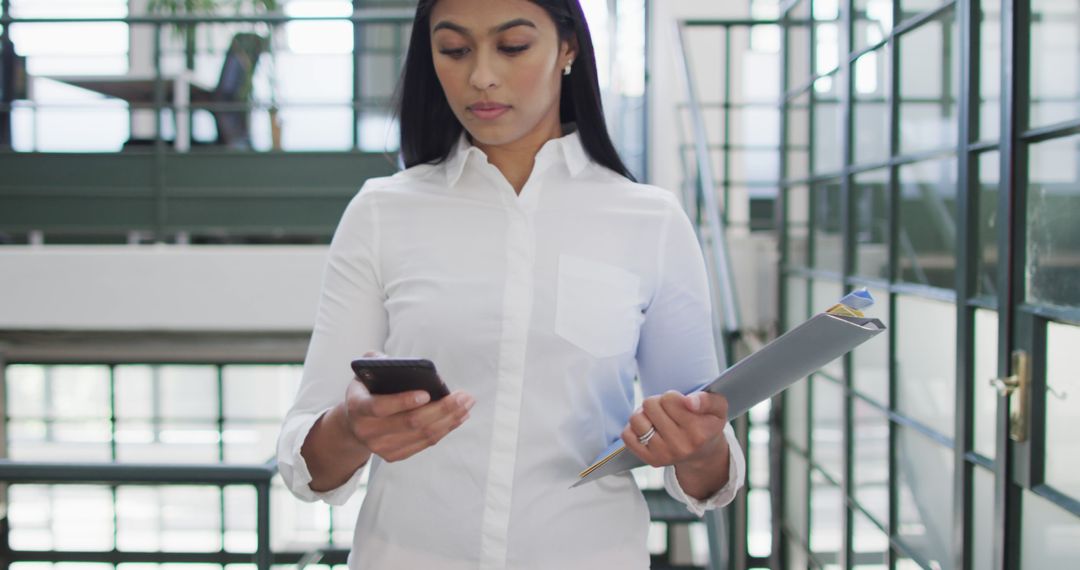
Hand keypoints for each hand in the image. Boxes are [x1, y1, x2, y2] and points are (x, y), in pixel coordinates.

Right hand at [340, 351, 474, 461]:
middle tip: (464, 396)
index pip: (380, 407)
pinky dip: (445, 429)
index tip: (427, 393)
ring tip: (466, 404)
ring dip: (449, 419)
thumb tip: (404, 365)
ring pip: (422, 435)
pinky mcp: (393, 455)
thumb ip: (377, 360)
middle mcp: (366, 431)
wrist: (354, 421)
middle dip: (441, 408)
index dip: (403, 401)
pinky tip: (459, 417)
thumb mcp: (366, 370)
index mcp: (357, 407)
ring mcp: (380, 447)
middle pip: (410, 423)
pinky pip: (425, 443)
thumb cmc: (367, 388)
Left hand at [620, 390, 728, 469]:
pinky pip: (627, 436)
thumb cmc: (707, 424)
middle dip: (657, 403)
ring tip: (656, 418)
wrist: (703, 453)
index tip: (680, 404)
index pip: (668, 399)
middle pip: (650, 405)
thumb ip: (707, 400)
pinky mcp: (650, 460)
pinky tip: (648, 429)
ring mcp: (663, 454)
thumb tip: (689, 401)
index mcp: (699, 432)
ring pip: (636, 419)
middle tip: (668, 411)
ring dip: (644, 414)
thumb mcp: (718, 408)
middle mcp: (680, 446)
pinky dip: (633, 428)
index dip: (672, 397)